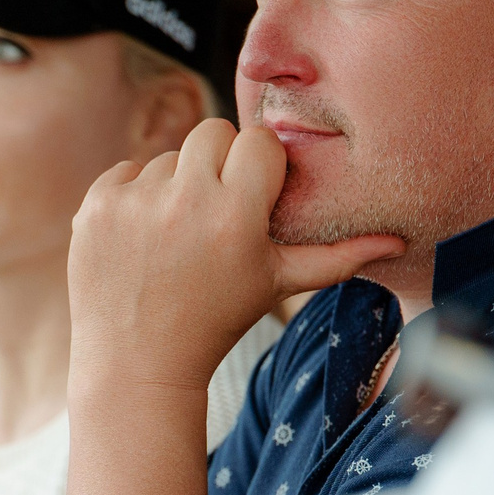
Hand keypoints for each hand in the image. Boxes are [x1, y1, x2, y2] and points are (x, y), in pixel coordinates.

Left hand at [67, 118, 401, 386]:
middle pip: (213, 131)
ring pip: (169, 155)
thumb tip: (398, 239)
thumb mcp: (279, 285)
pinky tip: (143, 241)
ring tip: (175, 239)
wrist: (138, 363)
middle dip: (218, 164)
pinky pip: (127, 170)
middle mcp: (184, 201)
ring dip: (175, 186)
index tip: (252, 198)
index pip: (258, 141)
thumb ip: (338, 257)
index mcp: (236, 216)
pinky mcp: (95, 206)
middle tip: (214, 211)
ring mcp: (134, 202)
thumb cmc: (217, 321)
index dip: (259, 167)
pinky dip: (135, 198)